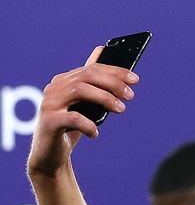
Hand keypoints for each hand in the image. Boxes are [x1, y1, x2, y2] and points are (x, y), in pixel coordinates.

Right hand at [26, 49, 137, 177]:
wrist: (50, 155)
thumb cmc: (70, 126)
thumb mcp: (84, 102)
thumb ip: (92, 80)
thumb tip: (102, 49)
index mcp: (63, 81)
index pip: (92, 69)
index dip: (115, 72)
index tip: (135, 79)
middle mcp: (54, 88)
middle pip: (87, 76)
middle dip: (113, 83)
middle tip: (131, 96)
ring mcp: (49, 104)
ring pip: (80, 90)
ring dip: (105, 98)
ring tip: (121, 109)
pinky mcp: (48, 122)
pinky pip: (73, 118)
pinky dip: (89, 124)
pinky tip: (95, 133)